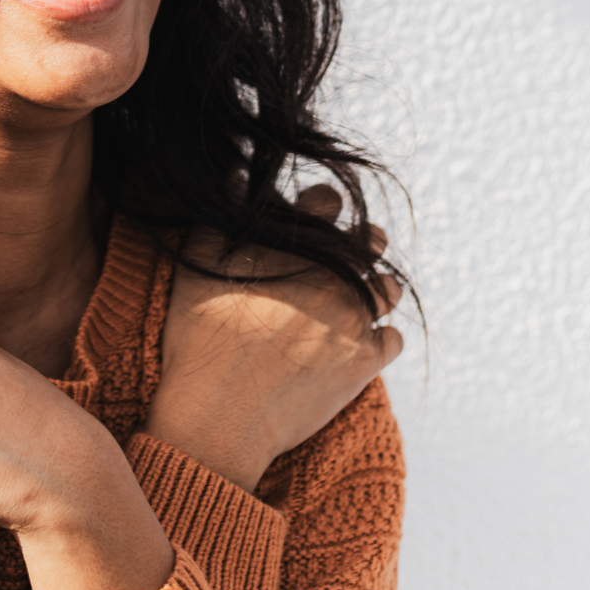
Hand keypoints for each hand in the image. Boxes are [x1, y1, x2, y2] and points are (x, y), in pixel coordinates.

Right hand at [143, 186, 403, 493]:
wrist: (218, 414)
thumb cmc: (200, 336)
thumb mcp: (198, 263)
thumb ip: (223, 214)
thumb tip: (240, 175)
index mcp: (298, 244)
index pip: (328, 200)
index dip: (321, 204)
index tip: (315, 214)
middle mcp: (335, 274)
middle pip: (371, 241)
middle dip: (361, 242)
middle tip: (343, 255)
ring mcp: (354, 319)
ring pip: (387, 289)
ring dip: (375, 288)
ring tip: (352, 298)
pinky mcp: (365, 362)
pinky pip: (391, 338)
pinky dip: (377, 337)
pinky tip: (354, 340)